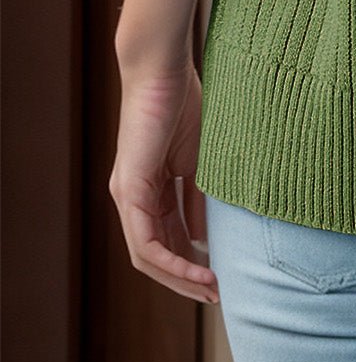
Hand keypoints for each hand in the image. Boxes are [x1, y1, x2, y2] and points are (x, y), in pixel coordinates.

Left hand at [108, 58, 218, 305]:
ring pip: (147, 256)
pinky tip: (197, 269)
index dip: (193, 260)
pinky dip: (171, 261)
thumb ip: (201, 194)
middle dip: (187, 278)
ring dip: (180, 277)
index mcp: (150, 188)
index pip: (168, 237)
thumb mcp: (201, 158)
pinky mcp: (129, 190)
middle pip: (155, 254)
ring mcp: (127, 195)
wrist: (164, 69)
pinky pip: (145, 242)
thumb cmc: (185, 101)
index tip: (222, 273)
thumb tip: (209, 232)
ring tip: (211, 289)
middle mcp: (133, 197)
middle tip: (218, 293)